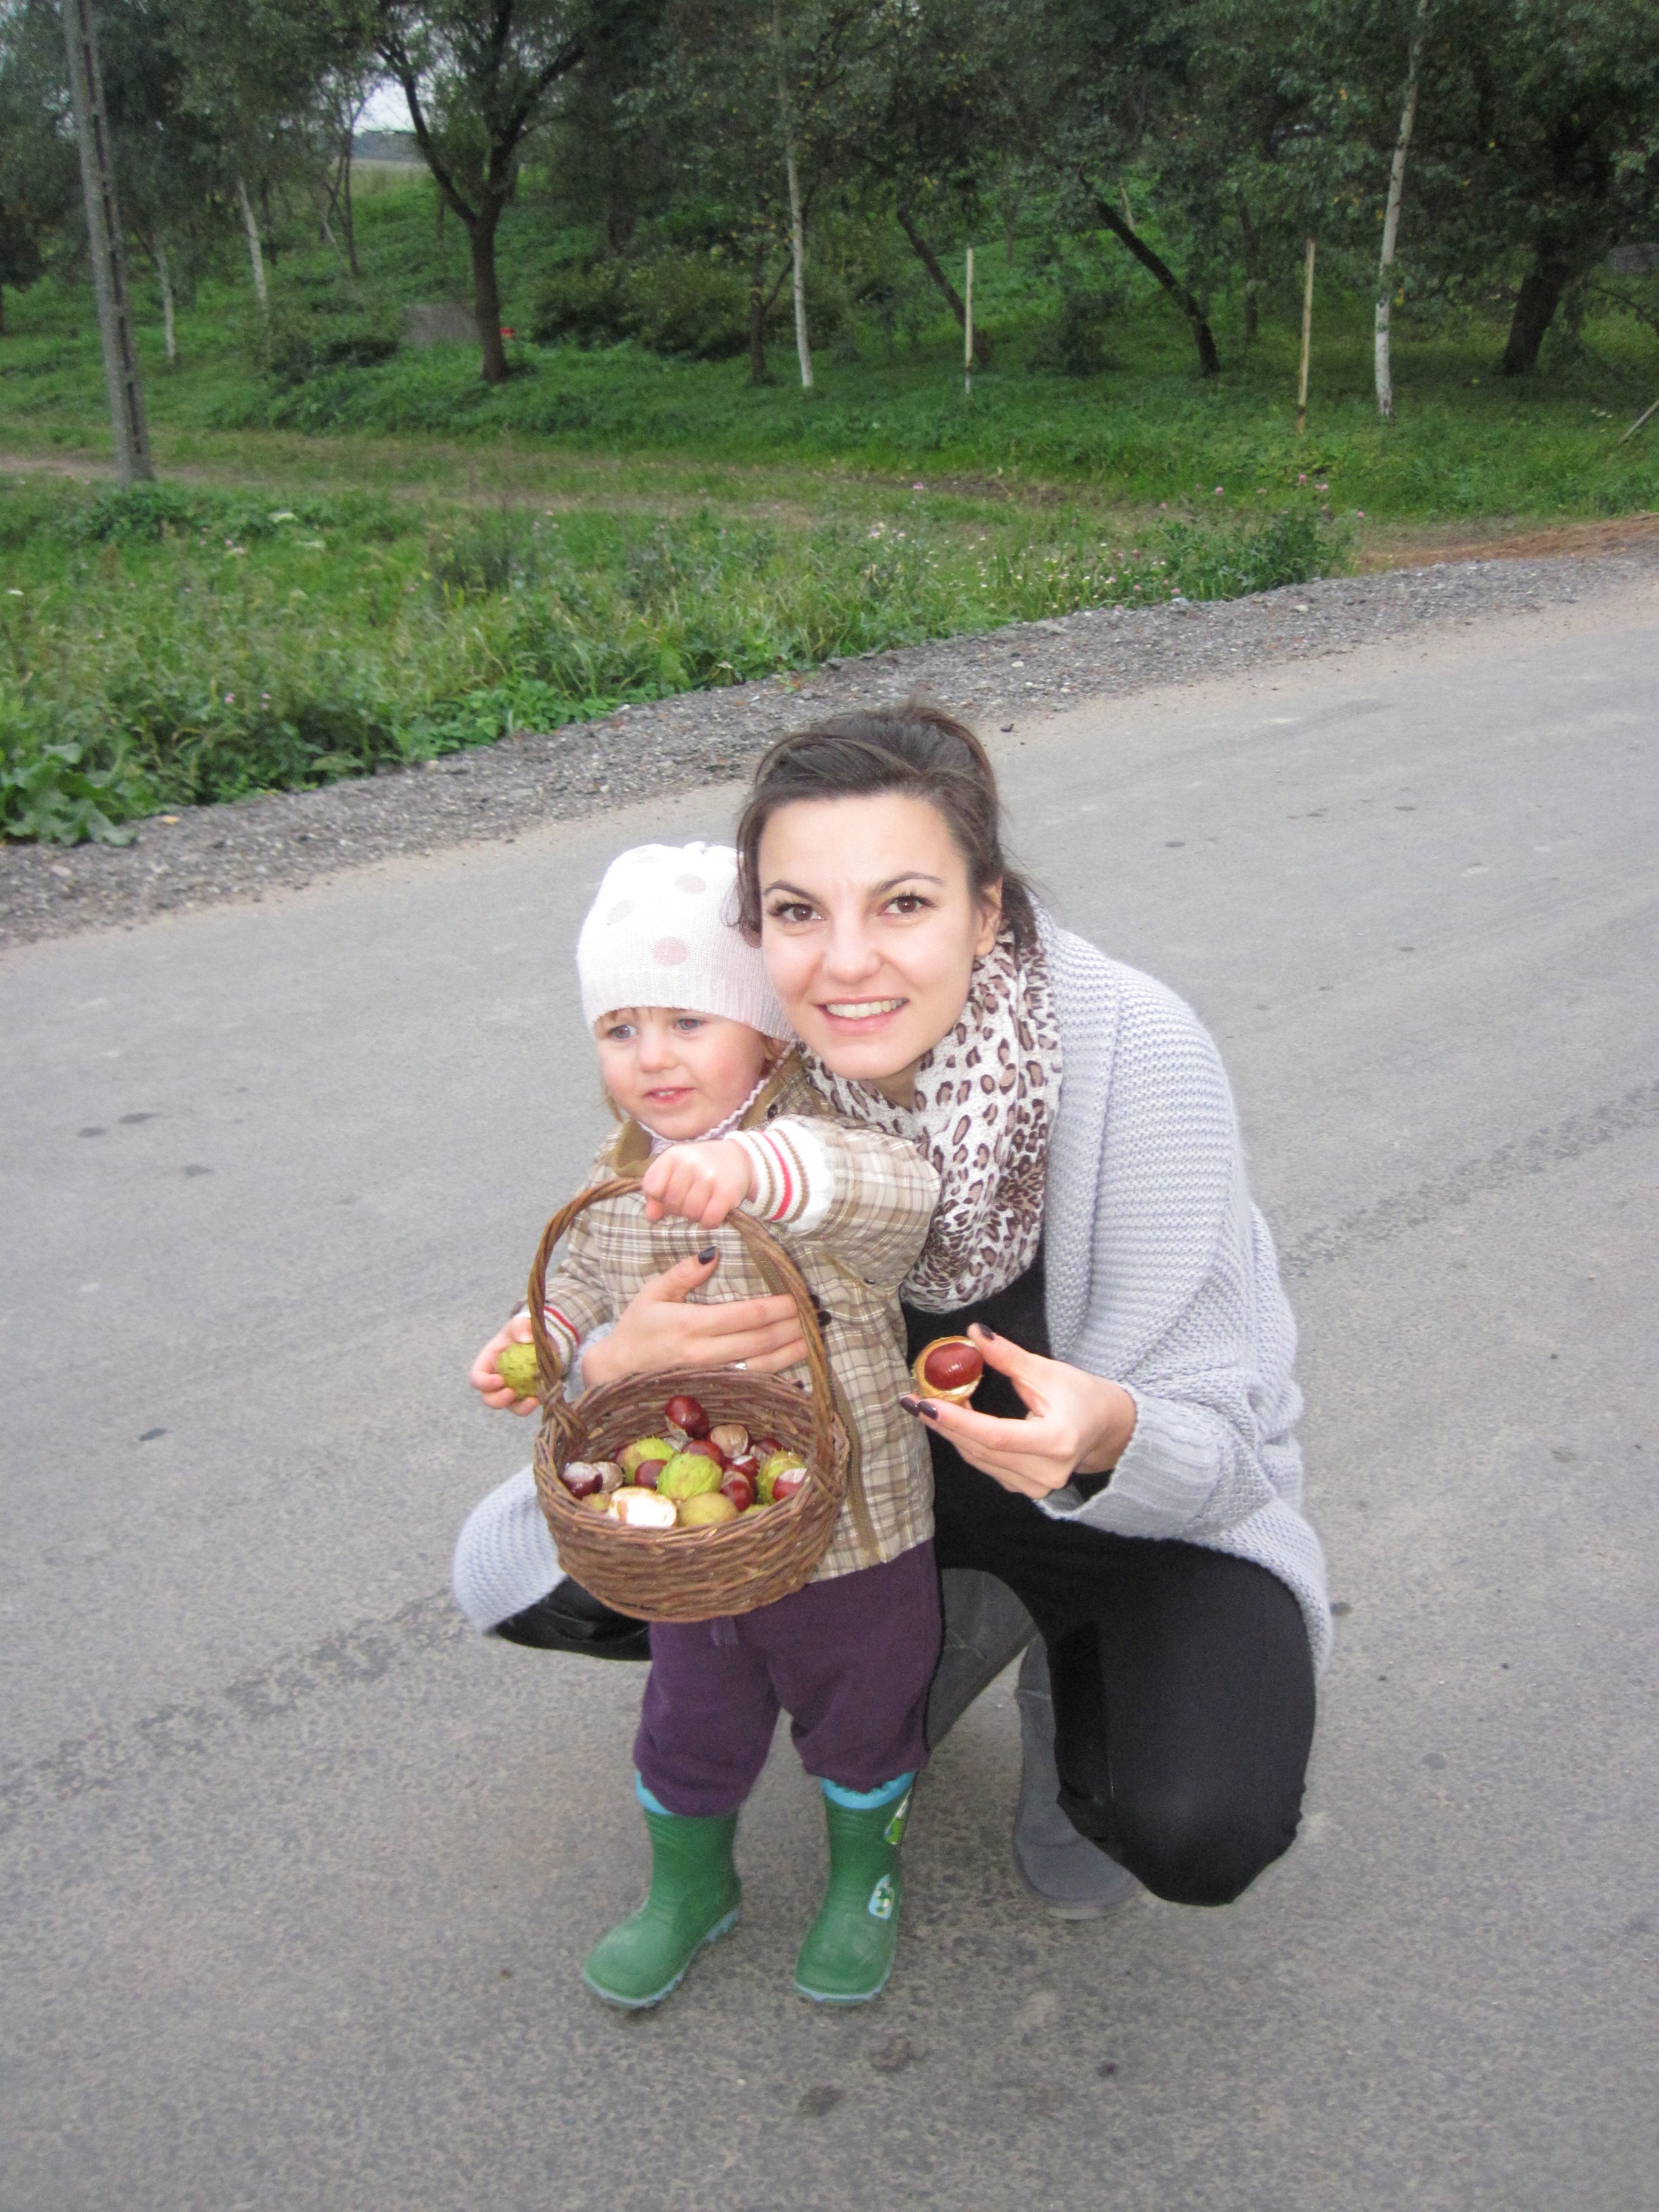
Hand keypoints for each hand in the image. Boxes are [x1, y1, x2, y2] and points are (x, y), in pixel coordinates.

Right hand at [470, 1315, 538, 1415]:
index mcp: (488, 1363)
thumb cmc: (526, 1330)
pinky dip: (533, 1404)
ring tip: (532, 1401)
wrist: (545, 1338)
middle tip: (511, 1394)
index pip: (477, 1377)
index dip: (483, 1382)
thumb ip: (521, 1326)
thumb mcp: (521, 1323)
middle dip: (497, 1400)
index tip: (499, 1380)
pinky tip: (542, 1398)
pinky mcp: (528, 1394)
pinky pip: (528, 1405)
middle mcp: (497, 1380)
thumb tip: (525, 1338)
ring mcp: (512, 1389)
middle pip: (489, 1397)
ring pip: (510, 1406)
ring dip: (519, 1408)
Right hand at [581, 1249, 806, 1386]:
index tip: (799, 1296)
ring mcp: (710, 1376)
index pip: (745, 1316)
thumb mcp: (653, 1293)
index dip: (777, 1307)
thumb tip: (715, 1253)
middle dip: (792, 1328)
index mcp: (691, 1325)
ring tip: (814, 1338)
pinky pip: (749, 1381)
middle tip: (817, 1314)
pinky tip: (793, 1363)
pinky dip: (775, 1373)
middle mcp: (704, 1354)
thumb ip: (684, 1273)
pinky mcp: (712, 1388)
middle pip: (759, 1341)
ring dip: (790, 1352)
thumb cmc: (636, 1328)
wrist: (616, 1373)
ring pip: (760, 1366)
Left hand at [640, 1139, 753, 1229]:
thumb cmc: (699, 1167)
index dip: (660, 1198)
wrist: (739, 1157)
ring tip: (703, 1204)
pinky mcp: (728, 1191)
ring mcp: (710, 1176)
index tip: (671, 1194)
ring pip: (691, 1214)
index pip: (653, 1188)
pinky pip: (710, 1219)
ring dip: (696, 1216)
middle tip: (691, 1200)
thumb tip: (652, 1216)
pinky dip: (710, 1222)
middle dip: (679, 1209)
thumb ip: (656, 1192)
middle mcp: (690, 1163)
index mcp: (673, 1156)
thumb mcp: (674, 1171)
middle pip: (672, 1204)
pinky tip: (713, 1211)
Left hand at [900, 1325, 1136, 1500]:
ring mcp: (1035, 1486)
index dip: (958, 1420)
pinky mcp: (1026, 1488)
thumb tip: (974, 1333)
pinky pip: (986, 1464)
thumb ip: (1009, 1357)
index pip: (996, 1435)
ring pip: (979, 1459)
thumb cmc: (1082, 1396)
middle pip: (981, 1449)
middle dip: (943, 1422)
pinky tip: (952, 1420)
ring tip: (929, 1403)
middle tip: (913, 1400)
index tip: (926, 1404)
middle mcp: (1046, 1472)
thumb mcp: (1048, 1371)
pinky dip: (966, 1441)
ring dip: (951, 1431)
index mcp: (1056, 1442)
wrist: (1106, 1428)